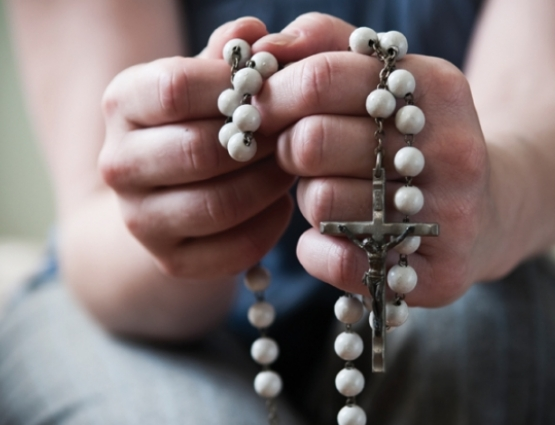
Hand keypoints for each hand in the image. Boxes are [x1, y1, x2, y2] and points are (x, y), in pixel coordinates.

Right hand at [99, 17, 294, 280]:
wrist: (169, 192)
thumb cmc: (200, 123)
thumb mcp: (207, 81)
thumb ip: (228, 55)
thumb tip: (252, 32)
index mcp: (122, 104)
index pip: (177, 88)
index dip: (237, 90)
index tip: (274, 93)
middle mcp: (118, 164)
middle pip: (198, 152)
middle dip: (260, 143)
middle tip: (293, 135)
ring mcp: (139, 220)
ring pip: (219, 205)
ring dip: (269, 185)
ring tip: (290, 168)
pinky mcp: (171, 261)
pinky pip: (234, 249)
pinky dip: (270, 227)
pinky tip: (280, 206)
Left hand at [254, 13, 501, 306]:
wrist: (488, 211)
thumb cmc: (416, 137)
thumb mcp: (389, 76)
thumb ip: (326, 44)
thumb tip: (261, 48)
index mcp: (435, 88)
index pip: (321, 78)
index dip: (274, 95)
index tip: (262, 108)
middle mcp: (451, 150)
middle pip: (313, 142)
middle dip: (287, 148)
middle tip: (297, 152)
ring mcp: (448, 217)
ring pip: (321, 203)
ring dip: (309, 200)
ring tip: (334, 193)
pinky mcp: (436, 274)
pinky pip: (337, 261)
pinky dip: (317, 250)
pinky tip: (336, 238)